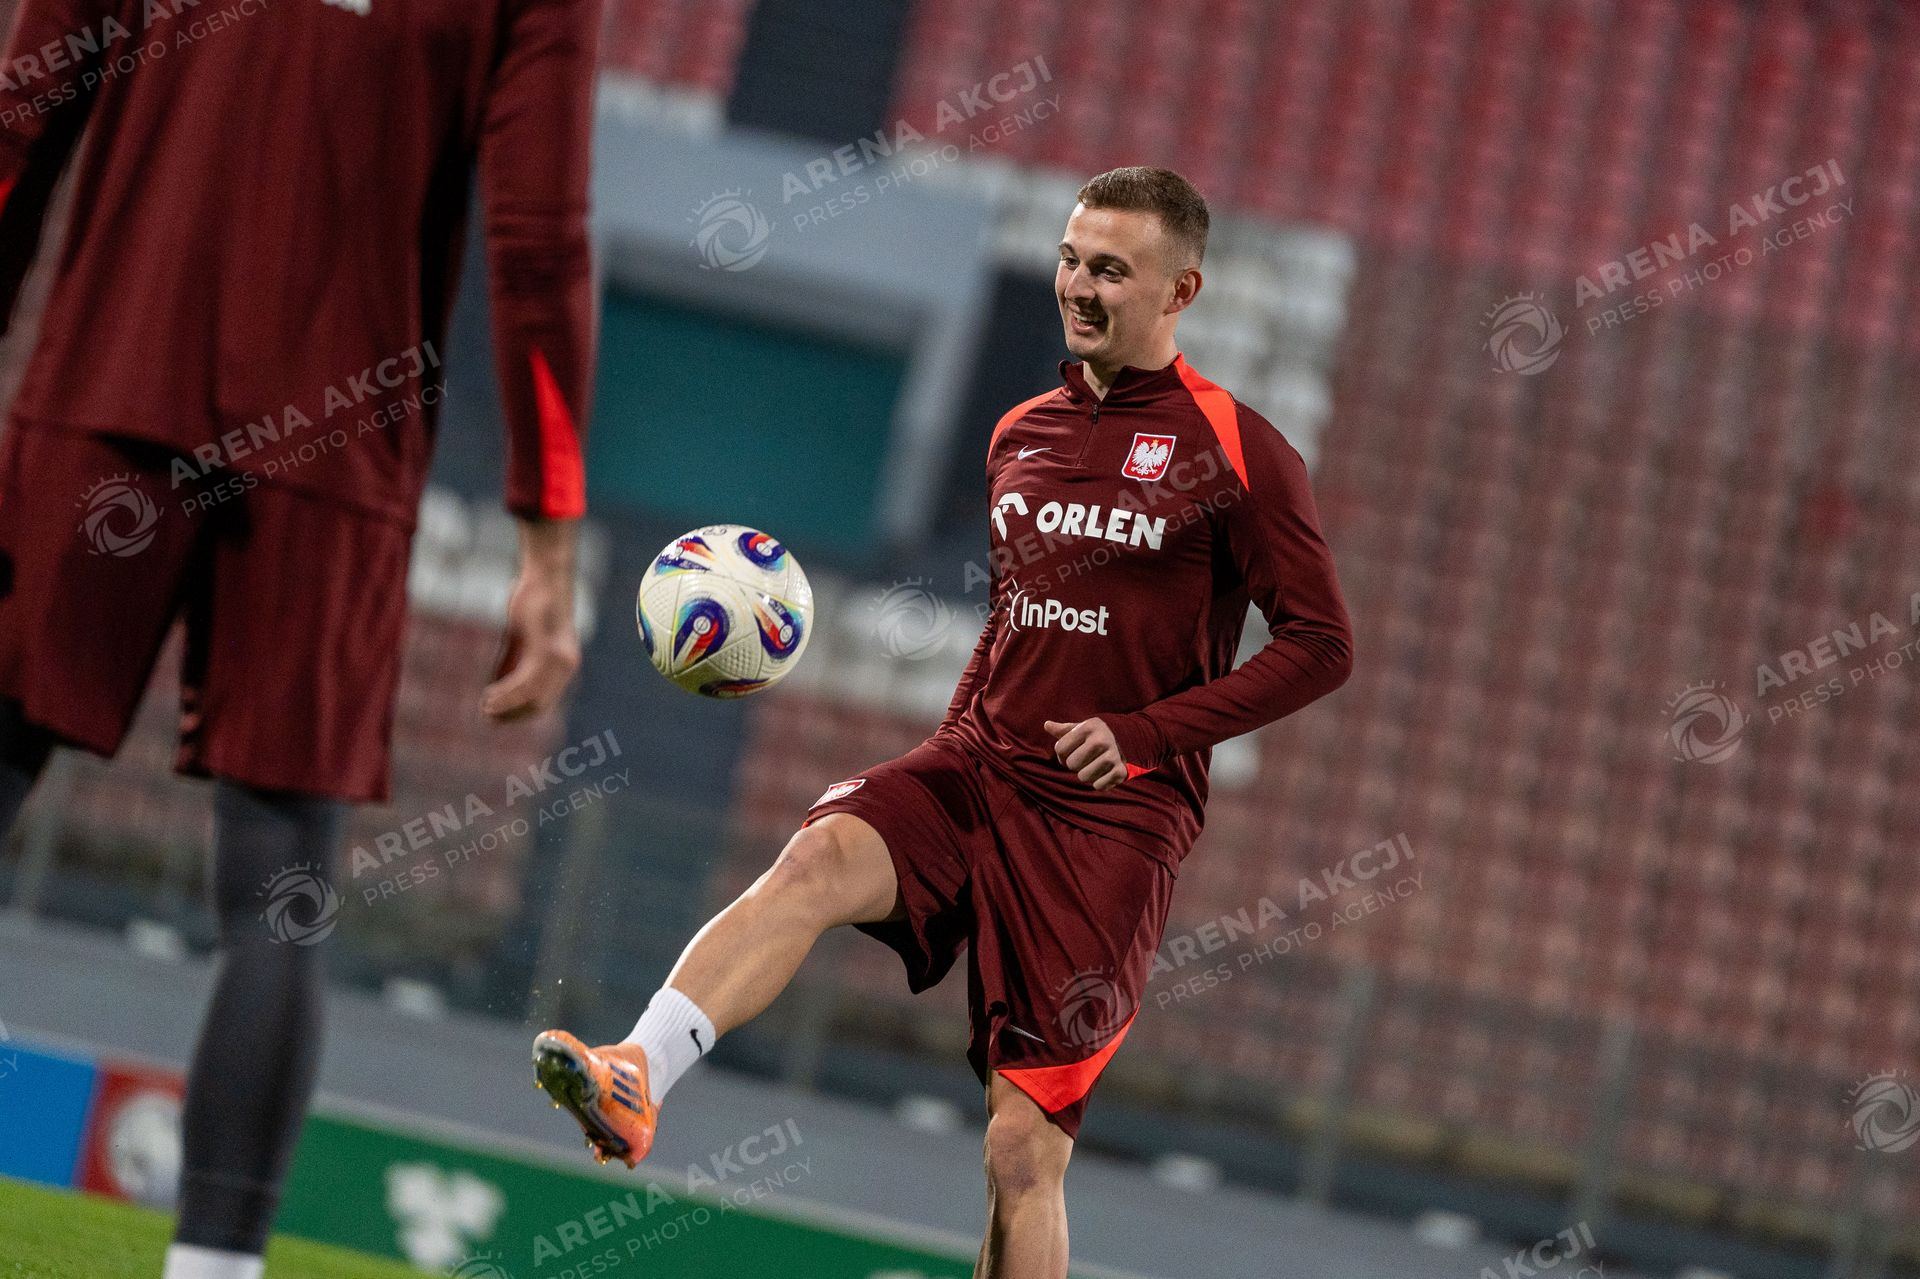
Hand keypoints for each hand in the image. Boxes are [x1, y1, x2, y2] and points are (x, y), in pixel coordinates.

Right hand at [482, 519, 581, 721]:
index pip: (544, 703)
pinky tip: (489, 694)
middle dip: (511, 715)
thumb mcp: (520, 639)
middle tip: (487, 717)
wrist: (545, 576)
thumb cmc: (532, 605)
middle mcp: (566, 665)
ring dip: (506, 705)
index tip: (496, 719)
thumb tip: (495, 690)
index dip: (519, 715)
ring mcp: (559, 658)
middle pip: (539, 705)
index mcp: (563, 666)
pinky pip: (527, 679)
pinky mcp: (547, 647)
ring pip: (532, 695)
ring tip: (485, 709)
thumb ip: (512, 663)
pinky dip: (507, 691)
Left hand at [1044, 718, 1127, 790]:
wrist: (1125, 744)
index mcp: (1089, 727)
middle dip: (1074, 765)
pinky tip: (1104, 773)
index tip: (1072, 751)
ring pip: (1083, 776)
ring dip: (1086, 775)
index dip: (1062, 754)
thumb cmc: (1094, 737)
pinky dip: (1098, 783)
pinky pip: (1097, 786)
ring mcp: (1113, 756)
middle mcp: (1102, 739)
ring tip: (1094, 766)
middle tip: (1084, 760)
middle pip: (1071, 764)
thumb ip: (1062, 730)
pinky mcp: (1120, 771)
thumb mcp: (1080, 730)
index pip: (1060, 748)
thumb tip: (1047, 725)